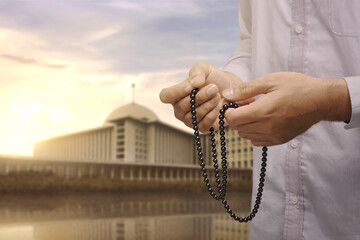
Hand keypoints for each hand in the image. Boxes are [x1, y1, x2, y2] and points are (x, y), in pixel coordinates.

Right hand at [159, 62, 240, 131]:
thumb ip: (197, 71)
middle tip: (214, 88)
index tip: (191, 86)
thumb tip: (194, 83)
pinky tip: (219, 107)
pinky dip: (211, 116)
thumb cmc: (213, 79)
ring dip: (207, 105)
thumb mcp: (205, 69)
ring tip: (218, 95)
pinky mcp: (201, 128)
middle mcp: (180, 109)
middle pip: (182, 106)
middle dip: (199, 97)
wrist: (230, 89)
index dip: (176, 92)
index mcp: (176, 94)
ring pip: (193, 116)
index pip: (165, 96)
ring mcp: (189, 120)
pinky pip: (202, 125)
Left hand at [222, 72, 350, 145]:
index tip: (235, 101)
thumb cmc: (297, 87)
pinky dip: (254, 132)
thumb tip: (226, 95)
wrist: (321, 100)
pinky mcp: (279, 140)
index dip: (229, 110)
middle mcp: (267, 128)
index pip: (231, 119)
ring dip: (244, 124)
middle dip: (236, 116)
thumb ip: (245, 89)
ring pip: (245, 135)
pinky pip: (257, 141)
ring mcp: (273, 136)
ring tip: (255, 111)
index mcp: (263, 112)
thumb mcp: (270, 81)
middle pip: (237, 128)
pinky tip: (262, 120)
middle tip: (246, 103)